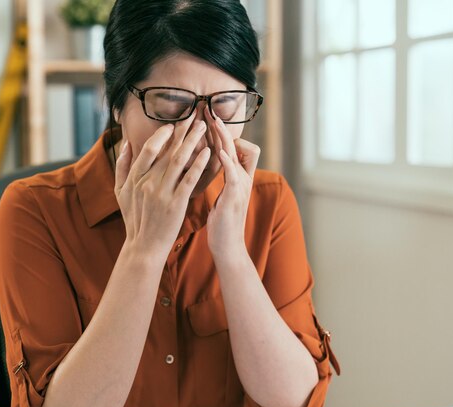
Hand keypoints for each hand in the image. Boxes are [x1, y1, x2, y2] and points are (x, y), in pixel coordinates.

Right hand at [114, 111, 210, 257]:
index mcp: (134, 178)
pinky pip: (189, 179)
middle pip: (166, 151)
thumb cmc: (134, 218)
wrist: (143, 246)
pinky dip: (198, 164)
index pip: (148, 149)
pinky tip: (208, 153)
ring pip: (179, 160)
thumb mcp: (120, 192)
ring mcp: (162, 193)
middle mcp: (147, 182)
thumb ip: (122, 167)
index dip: (161, 135)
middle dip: (182, 132)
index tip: (173, 125)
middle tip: (195, 117)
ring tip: (203, 128)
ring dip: (192, 142)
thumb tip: (126, 144)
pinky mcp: (176, 203)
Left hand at [204, 106, 260, 257]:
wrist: (228, 247)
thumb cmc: (222, 224)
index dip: (225, 135)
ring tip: (214, 124)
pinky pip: (234, 174)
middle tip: (210, 113)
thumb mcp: (222, 196)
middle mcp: (243, 179)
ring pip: (238, 155)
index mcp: (239, 179)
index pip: (238, 148)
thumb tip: (210, 165)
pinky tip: (218, 152)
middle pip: (239, 145)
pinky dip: (228, 161)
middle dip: (224, 129)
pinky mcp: (234, 198)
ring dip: (225, 138)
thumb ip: (222, 180)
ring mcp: (241, 188)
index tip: (208, 123)